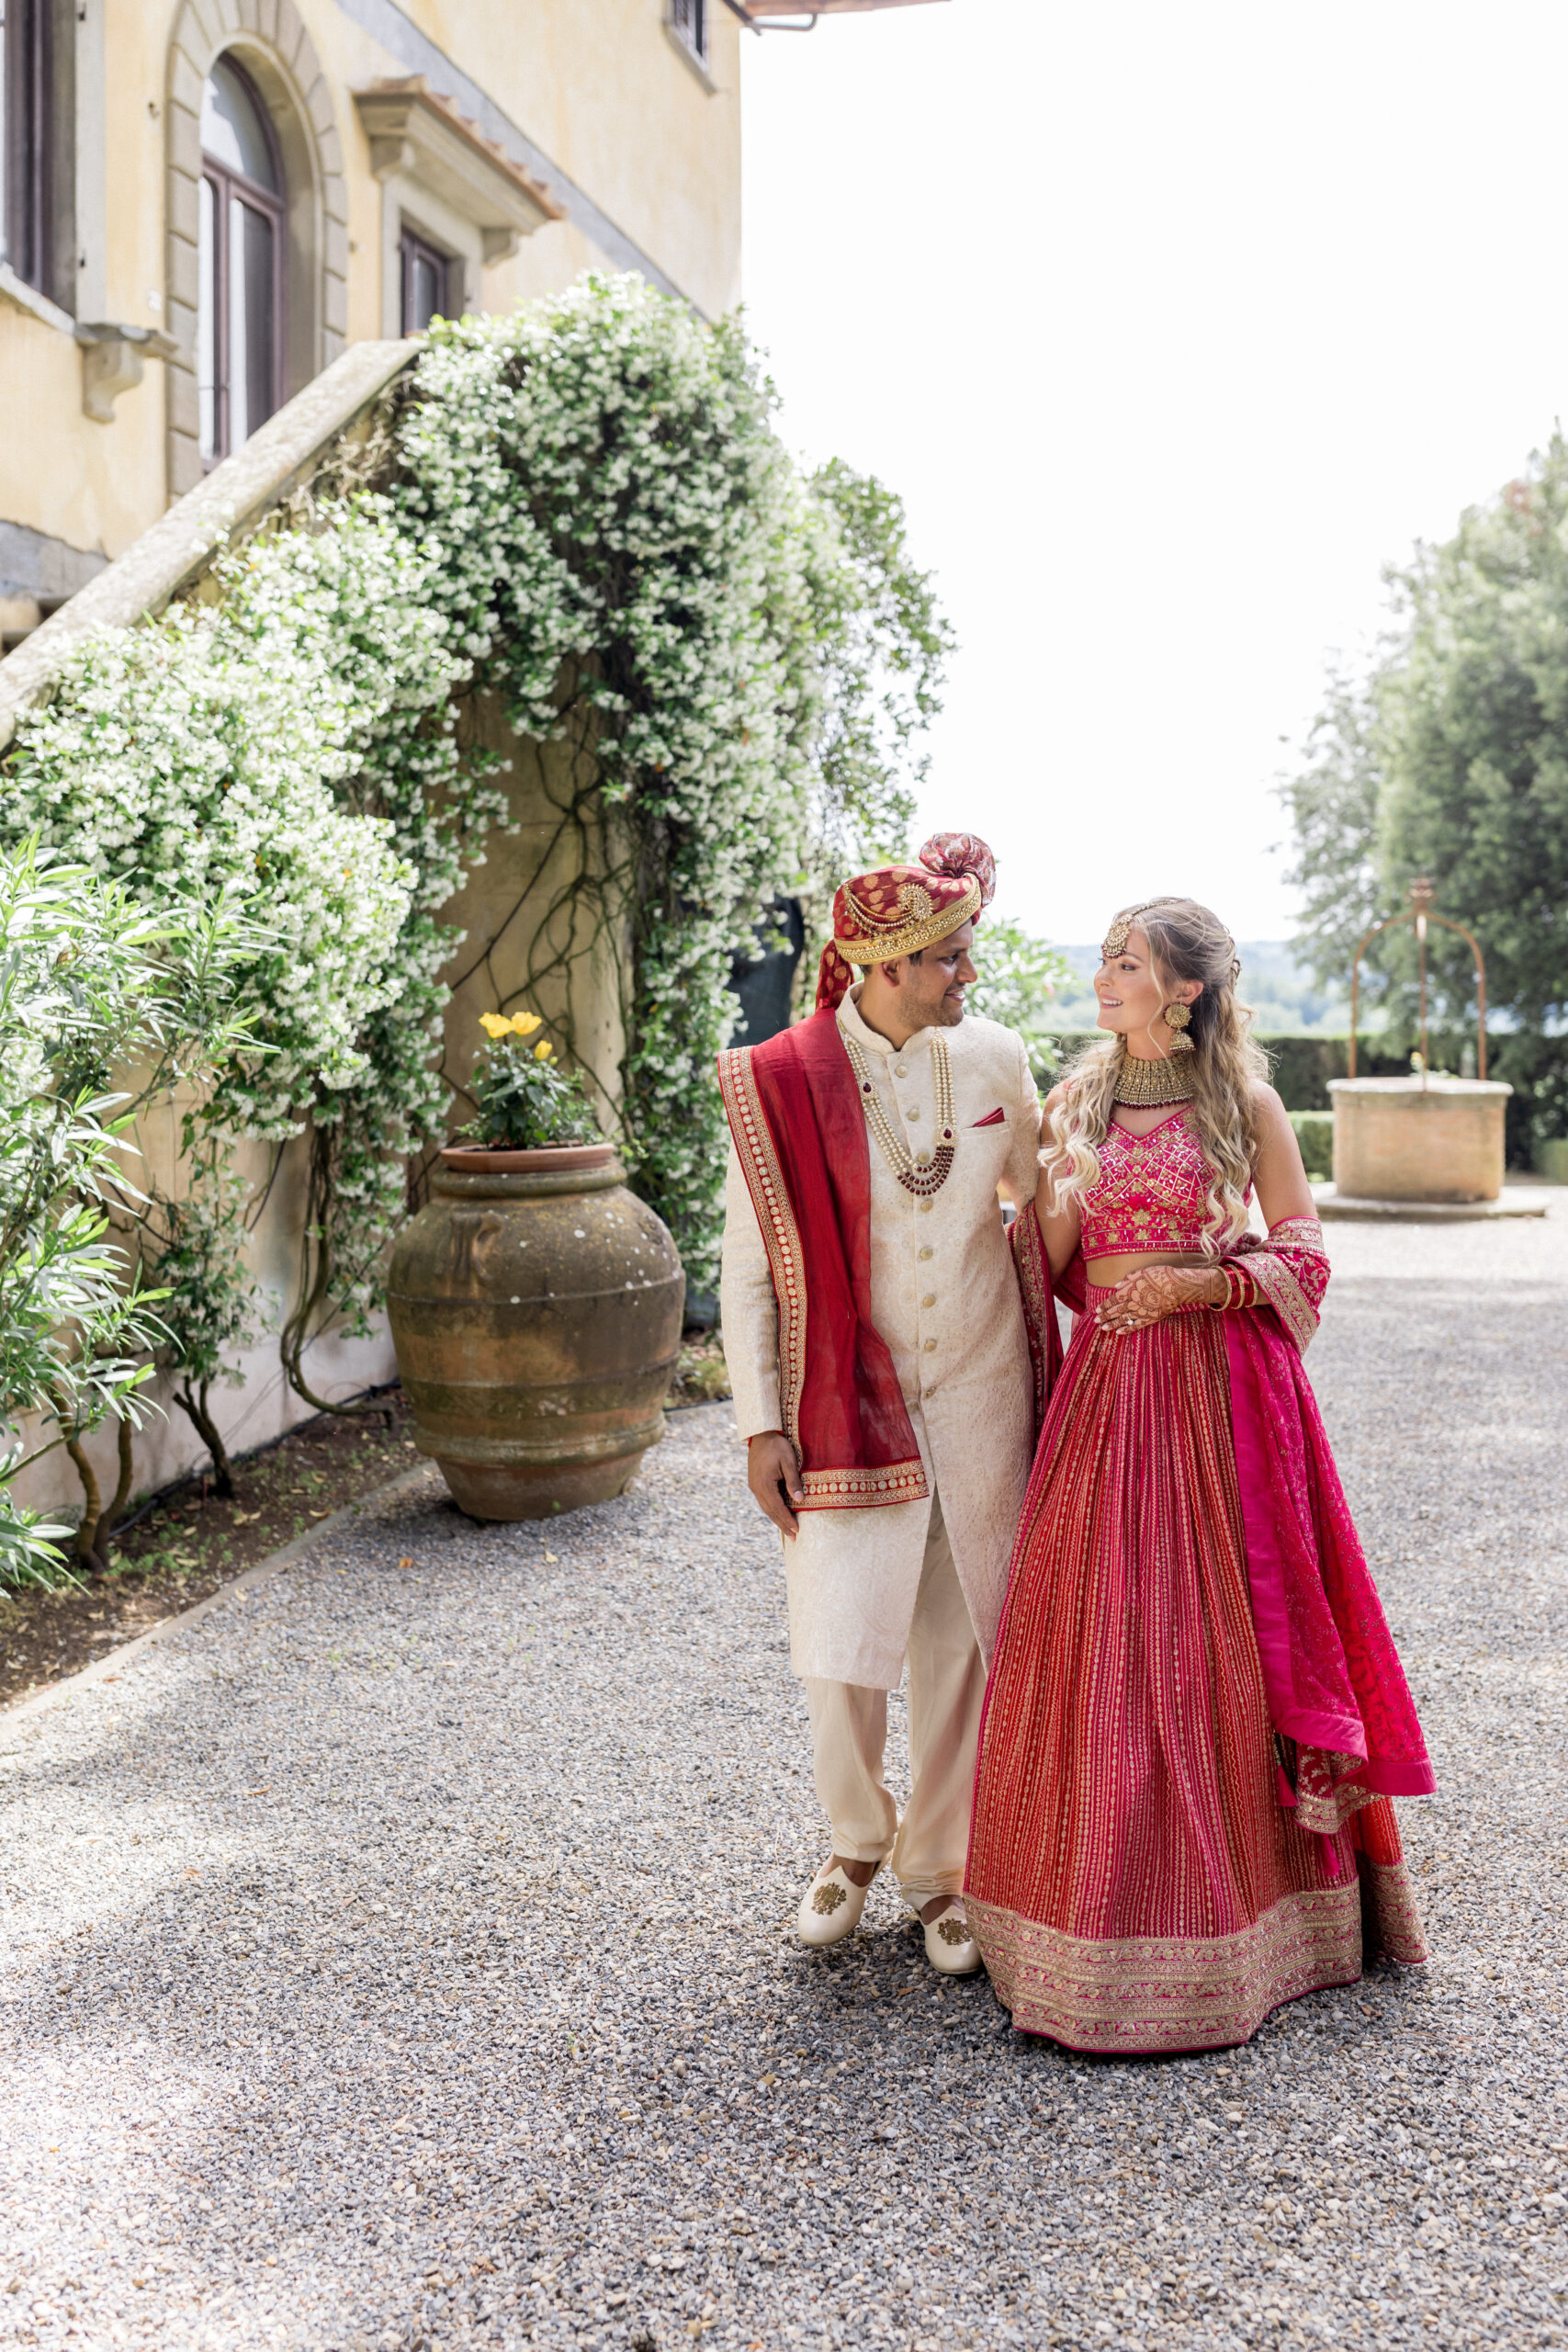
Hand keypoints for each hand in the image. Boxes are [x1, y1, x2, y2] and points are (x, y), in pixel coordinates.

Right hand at [747, 1430, 803, 1536]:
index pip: (777, 1507)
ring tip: (787, 1529)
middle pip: (770, 1511)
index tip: (797, 1530)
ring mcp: (754, 1486)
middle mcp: (756, 1488)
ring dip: (777, 1519)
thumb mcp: (789, 1461)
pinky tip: (779, 1514)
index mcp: (764, 1484)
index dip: (787, 1520)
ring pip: (766, 1507)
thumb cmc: (777, 1446)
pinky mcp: (755, 1482)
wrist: (761, 1434)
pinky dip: (772, 1510)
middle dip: (782, 1524)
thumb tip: (800, 1500)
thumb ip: (793, 1481)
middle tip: (793, 1536)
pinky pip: (764, 1501)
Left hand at [1095, 1263, 1226, 1333]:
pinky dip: (1126, 1329)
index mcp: (1129, 1290)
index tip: (1096, 1310)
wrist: (1178, 1286)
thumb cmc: (1160, 1275)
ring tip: (1103, 1328)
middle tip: (1096, 1321)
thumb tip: (1116, 1285)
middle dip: (1104, 1316)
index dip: (1104, 1305)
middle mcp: (1132, 1303)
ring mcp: (1141, 1312)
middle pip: (1115, 1311)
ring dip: (1112, 1324)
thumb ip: (1128, 1279)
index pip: (1112, 1300)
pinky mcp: (1150, 1319)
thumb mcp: (1142, 1272)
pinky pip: (1135, 1326)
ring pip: (1123, 1320)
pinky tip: (1119, 1332)